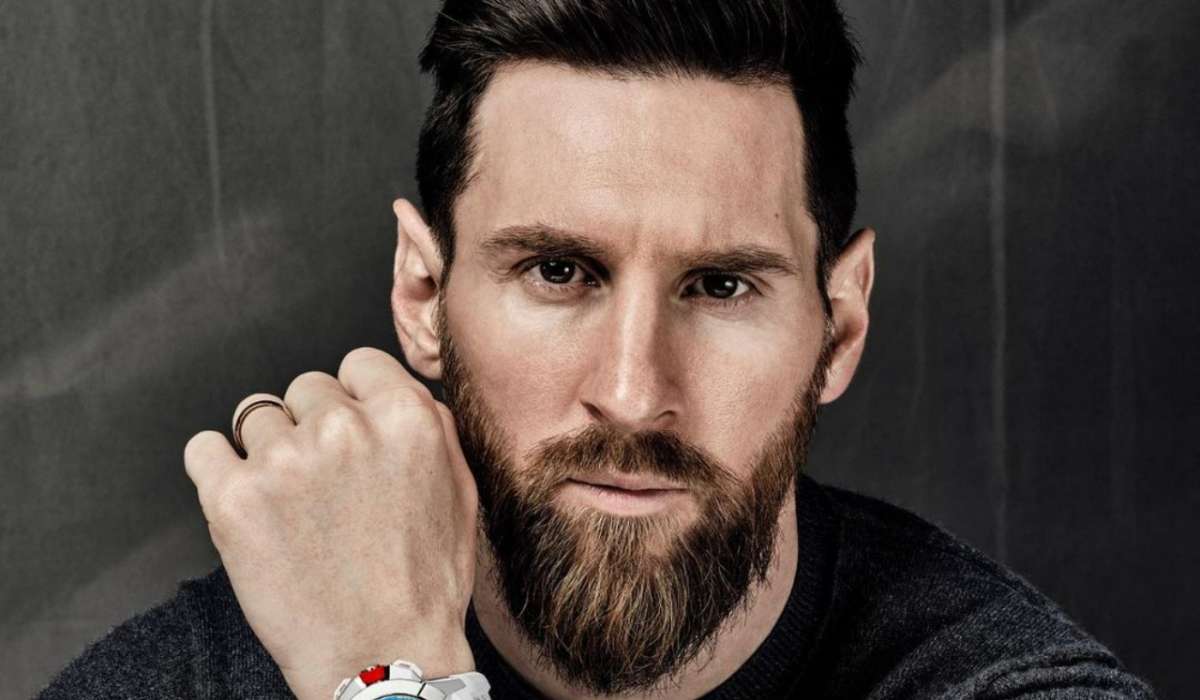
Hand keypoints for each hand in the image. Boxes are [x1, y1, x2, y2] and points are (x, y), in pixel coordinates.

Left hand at [184, 347, 477, 699]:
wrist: (381, 655)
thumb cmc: (425, 584)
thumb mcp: (460, 493)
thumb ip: (433, 429)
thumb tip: (403, 394)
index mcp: (405, 417)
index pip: (357, 365)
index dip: (355, 400)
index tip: (351, 433)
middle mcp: (343, 427)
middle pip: (306, 388)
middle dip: (313, 426)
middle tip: (324, 482)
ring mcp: (284, 460)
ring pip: (256, 418)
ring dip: (270, 452)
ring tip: (291, 505)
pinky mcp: (232, 498)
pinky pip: (203, 449)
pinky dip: (216, 468)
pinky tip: (244, 499)